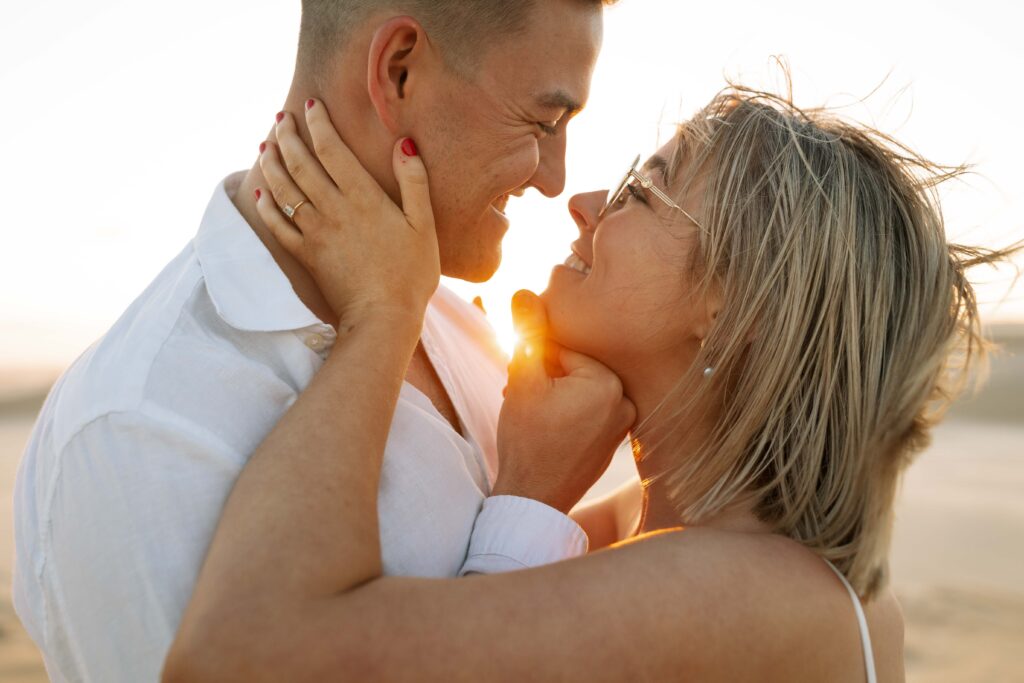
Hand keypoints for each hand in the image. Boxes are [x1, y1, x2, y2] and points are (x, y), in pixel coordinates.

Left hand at [255, 101, 438, 326]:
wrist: (383, 317)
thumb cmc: (411, 273)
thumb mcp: (424, 225)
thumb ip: (414, 182)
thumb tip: (404, 143)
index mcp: (363, 197)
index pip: (333, 149)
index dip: (319, 124)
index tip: (311, 106)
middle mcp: (333, 209)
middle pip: (301, 163)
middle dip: (288, 135)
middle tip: (281, 117)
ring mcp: (315, 232)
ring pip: (284, 189)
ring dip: (272, 163)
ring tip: (266, 144)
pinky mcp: (306, 255)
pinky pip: (278, 225)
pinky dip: (266, 206)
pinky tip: (260, 192)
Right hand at [492, 290, 636, 513]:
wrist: (533, 500)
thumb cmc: (526, 441)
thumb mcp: (523, 379)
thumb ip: (527, 332)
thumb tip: (524, 292)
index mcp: (608, 382)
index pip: (564, 349)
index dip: (535, 360)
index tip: (519, 379)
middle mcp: (625, 400)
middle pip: (573, 368)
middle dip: (544, 376)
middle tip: (520, 397)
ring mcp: (623, 423)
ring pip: (578, 389)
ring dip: (552, 393)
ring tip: (529, 413)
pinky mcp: (614, 441)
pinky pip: (587, 411)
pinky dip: (565, 412)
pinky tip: (545, 428)